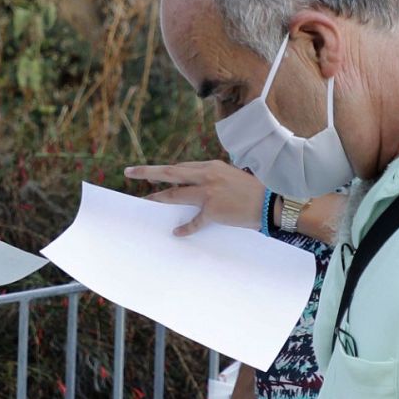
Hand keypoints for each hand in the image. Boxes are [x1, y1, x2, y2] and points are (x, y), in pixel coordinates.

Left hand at [124, 161, 264, 235]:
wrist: (270, 203)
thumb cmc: (251, 191)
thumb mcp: (229, 176)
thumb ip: (212, 177)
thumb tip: (196, 183)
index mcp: (210, 166)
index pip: (181, 168)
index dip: (164, 172)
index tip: (149, 174)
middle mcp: (206, 176)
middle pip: (170, 173)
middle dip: (147, 172)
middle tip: (129, 172)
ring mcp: (208, 193)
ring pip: (175, 194)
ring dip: (158, 199)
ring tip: (145, 202)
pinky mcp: (213, 211)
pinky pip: (194, 222)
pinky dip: (185, 228)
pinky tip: (177, 232)